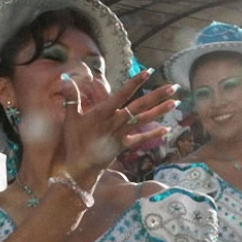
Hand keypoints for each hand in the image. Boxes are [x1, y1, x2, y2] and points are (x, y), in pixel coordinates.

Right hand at [59, 70, 176, 183]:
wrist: (79, 169)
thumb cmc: (74, 142)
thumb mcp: (70, 119)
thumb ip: (71, 98)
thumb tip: (66, 78)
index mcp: (103, 113)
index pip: (122, 94)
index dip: (135, 82)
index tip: (148, 72)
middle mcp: (116, 122)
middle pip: (140, 106)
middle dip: (157, 95)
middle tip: (174, 86)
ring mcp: (121, 134)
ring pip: (144, 120)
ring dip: (160, 111)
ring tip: (175, 102)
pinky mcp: (123, 146)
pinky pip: (141, 139)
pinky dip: (153, 134)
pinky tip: (166, 129)